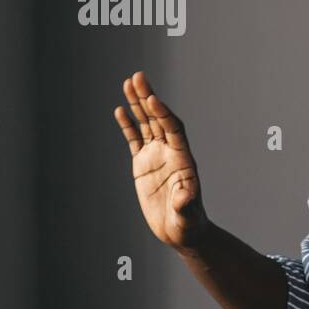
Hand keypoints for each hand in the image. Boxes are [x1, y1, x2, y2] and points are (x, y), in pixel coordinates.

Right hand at [113, 70, 209, 252]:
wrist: (181, 231)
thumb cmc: (188, 224)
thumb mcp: (187, 215)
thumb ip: (186, 203)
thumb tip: (184, 196)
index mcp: (183, 159)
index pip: (173, 129)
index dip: (163, 114)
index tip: (152, 99)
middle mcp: (171, 152)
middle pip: (159, 119)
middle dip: (148, 98)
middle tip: (138, 76)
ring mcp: (157, 156)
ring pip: (146, 124)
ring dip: (137, 104)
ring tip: (128, 82)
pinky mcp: (143, 164)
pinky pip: (135, 139)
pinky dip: (128, 125)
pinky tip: (120, 110)